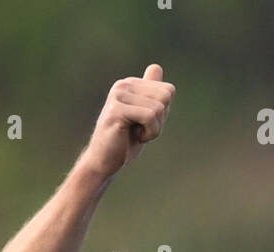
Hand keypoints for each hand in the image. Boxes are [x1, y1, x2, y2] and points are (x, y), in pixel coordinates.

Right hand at [83, 64, 174, 180]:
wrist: (104, 163)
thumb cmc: (124, 143)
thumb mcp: (144, 116)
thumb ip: (152, 95)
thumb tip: (156, 67)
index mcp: (131, 84)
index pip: (168, 90)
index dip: (163, 112)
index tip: (146, 123)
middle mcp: (123, 84)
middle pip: (166, 96)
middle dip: (160, 120)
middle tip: (142, 130)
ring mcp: (118, 95)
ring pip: (159, 108)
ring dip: (154, 129)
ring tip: (137, 135)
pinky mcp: (116, 110)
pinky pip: (150, 116)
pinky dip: (149, 133)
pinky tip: (136, 138)